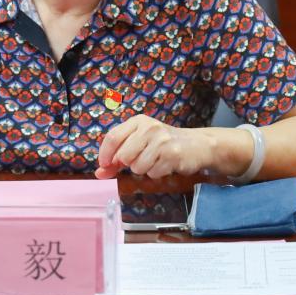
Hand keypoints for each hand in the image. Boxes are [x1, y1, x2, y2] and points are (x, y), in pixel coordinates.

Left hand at [95, 114, 211, 179]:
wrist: (196, 144)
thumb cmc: (163, 143)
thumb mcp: (139, 142)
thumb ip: (117, 157)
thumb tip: (99, 173)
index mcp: (138, 121)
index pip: (112, 137)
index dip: (105, 154)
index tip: (105, 165)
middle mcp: (149, 128)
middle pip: (123, 156)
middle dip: (128, 164)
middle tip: (139, 159)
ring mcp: (161, 141)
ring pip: (137, 167)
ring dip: (144, 169)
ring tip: (155, 160)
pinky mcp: (172, 155)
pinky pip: (152, 173)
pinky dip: (156, 173)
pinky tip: (165, 164)